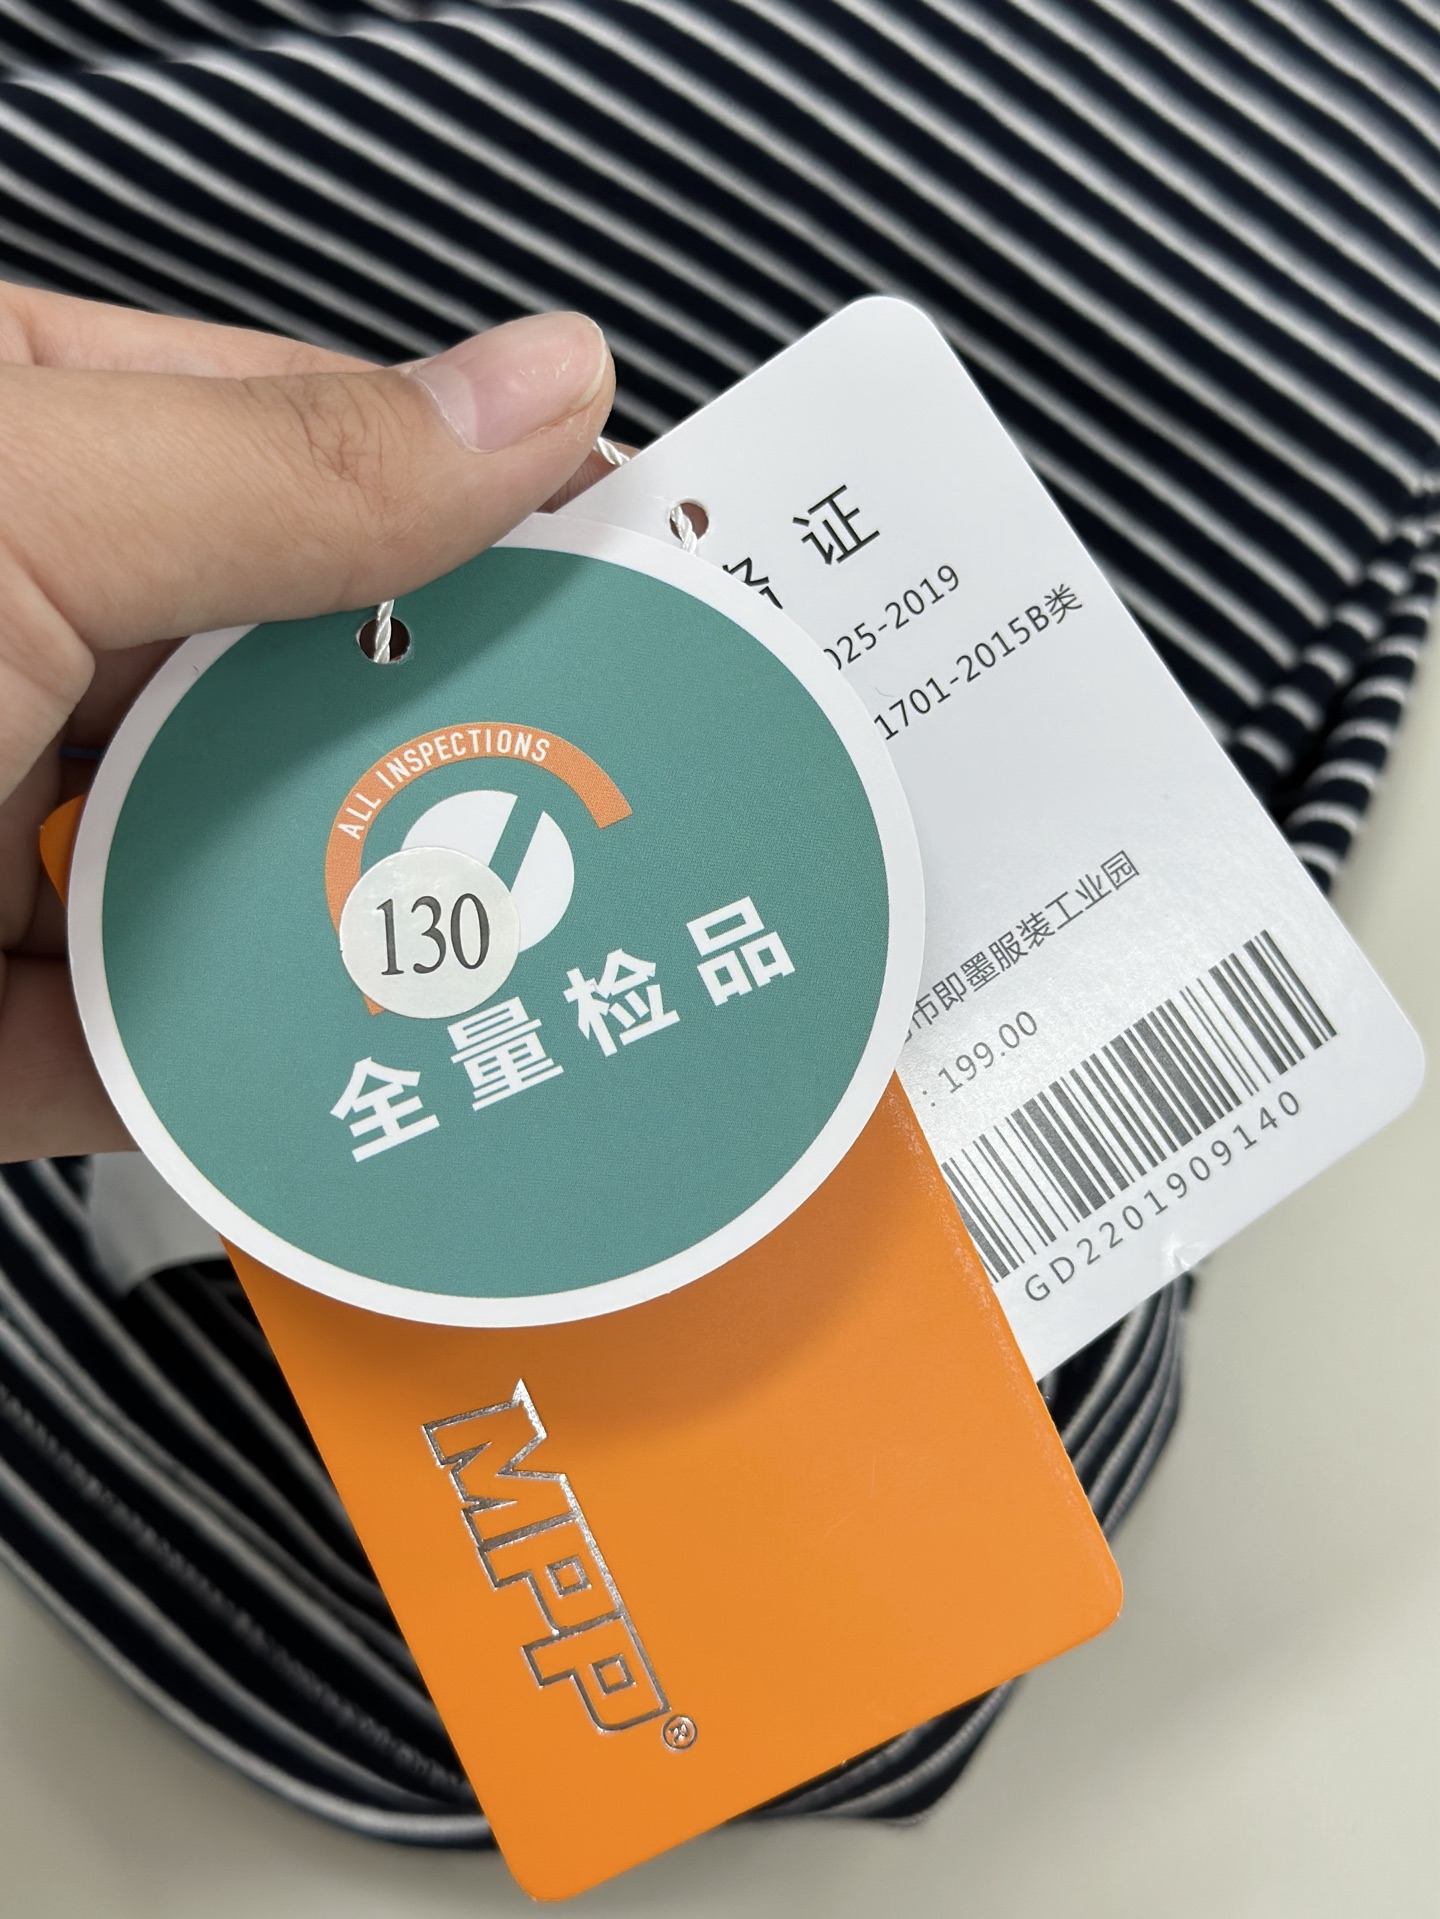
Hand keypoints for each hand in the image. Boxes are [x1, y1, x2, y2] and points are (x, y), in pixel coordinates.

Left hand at [0, 285, 614, 1161]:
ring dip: (330, 936)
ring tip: (492, 952)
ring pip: (204, 885)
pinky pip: (102, 1060)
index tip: (640, 566)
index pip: (304, 445)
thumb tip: (541, 393)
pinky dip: (203, 1090)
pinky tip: (312, 1091)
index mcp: (0, 442)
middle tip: (604, 785)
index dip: (484, 502)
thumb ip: (287, 466)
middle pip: (275, 688)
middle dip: (429, 743)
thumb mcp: (4, 504)